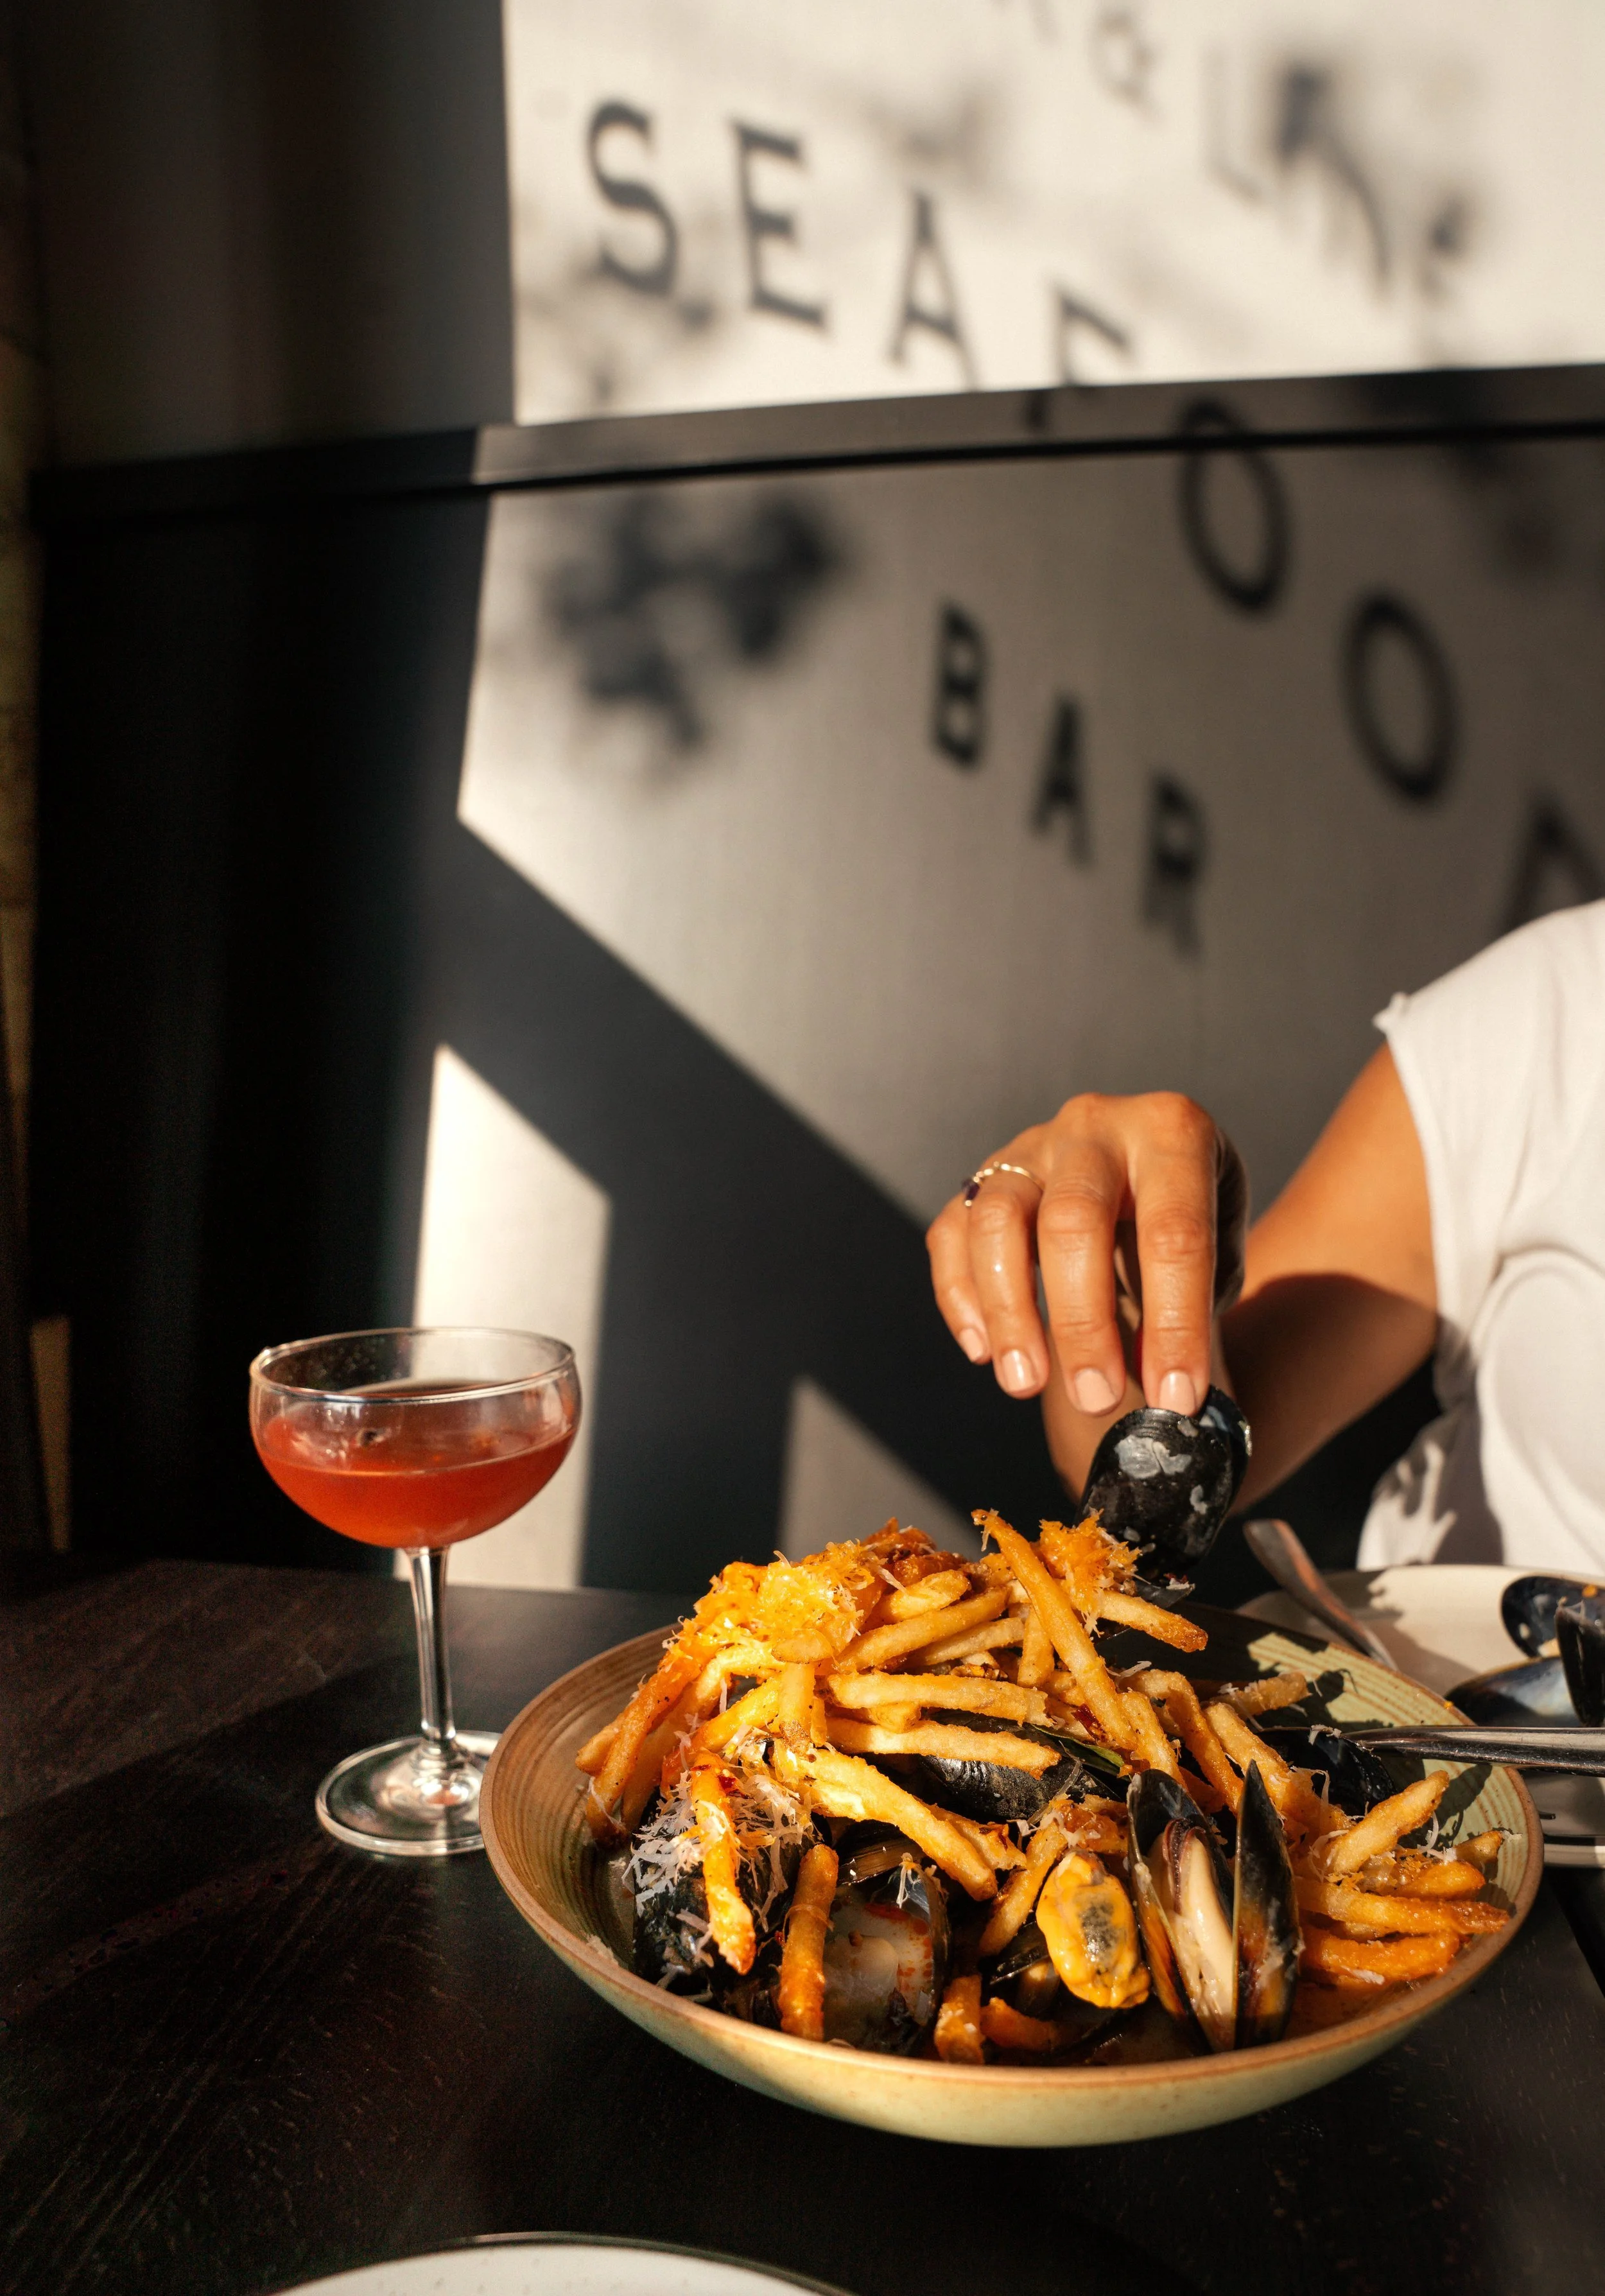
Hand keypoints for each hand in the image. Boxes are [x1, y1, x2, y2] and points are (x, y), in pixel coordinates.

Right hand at [926, 1093, 1247, 1429]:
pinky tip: (983, 1351)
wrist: (1148, 1175)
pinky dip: (961, 1296)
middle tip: (1097, 1398)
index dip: (1175, 1323)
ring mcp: (1031, 1145)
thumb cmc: (1189, 1222)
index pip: (1174, 1233)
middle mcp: (1096, 1126)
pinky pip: (953, 1231)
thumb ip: (1194, 1312)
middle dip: (1082, 1323)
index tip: (1176, 1398)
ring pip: (998, 1221)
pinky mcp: (985, 1175)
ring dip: (1008, 1311)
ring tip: (1025, 1384)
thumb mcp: (1219, 1251)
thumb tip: (1164, 1395)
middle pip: (1072, 1221)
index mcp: (1173, 1132)